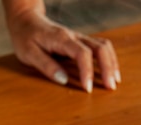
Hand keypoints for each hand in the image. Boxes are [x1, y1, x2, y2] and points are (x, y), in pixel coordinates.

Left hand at [4, 7, 120, 91]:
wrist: (26, 20)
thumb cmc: (25, 37)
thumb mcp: (28, 53)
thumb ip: (46, 65)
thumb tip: (64, 80)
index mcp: (61, 38)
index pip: (82, 54)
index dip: (87, 71)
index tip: (88, 88)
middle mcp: (74, 36)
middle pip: (100, 48)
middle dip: (108, 68)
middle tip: (110, 87)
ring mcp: (79, 38)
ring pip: (104, 46)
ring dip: (112, 63)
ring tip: (115, 81)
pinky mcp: (80, 42)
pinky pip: (100, 48)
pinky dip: (108, 60)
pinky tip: (110, 72)